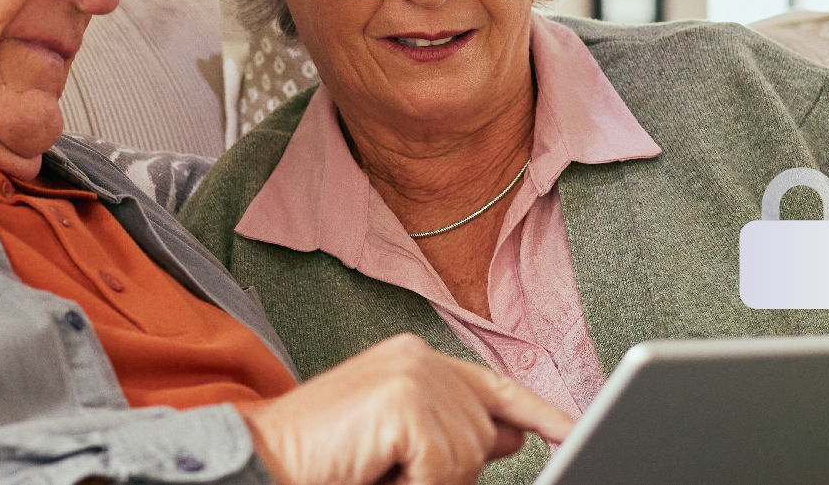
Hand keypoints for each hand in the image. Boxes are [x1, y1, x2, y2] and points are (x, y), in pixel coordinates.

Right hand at [240, 334, 573, 484]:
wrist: (259, 462)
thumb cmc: (319, 460)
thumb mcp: (398, 444)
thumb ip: (452, 430)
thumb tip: (514, 433)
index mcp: (414, 359)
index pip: (494, 386)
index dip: (538, 412)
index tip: (570, 432)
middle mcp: (417, 357)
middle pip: (484, 434)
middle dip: (447, 469)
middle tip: (384, 468)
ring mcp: (413, 374)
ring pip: (469, 455)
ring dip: (426, 481)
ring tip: (375, 468)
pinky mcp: (406, 401)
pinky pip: (446, 467)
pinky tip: (376, 470)